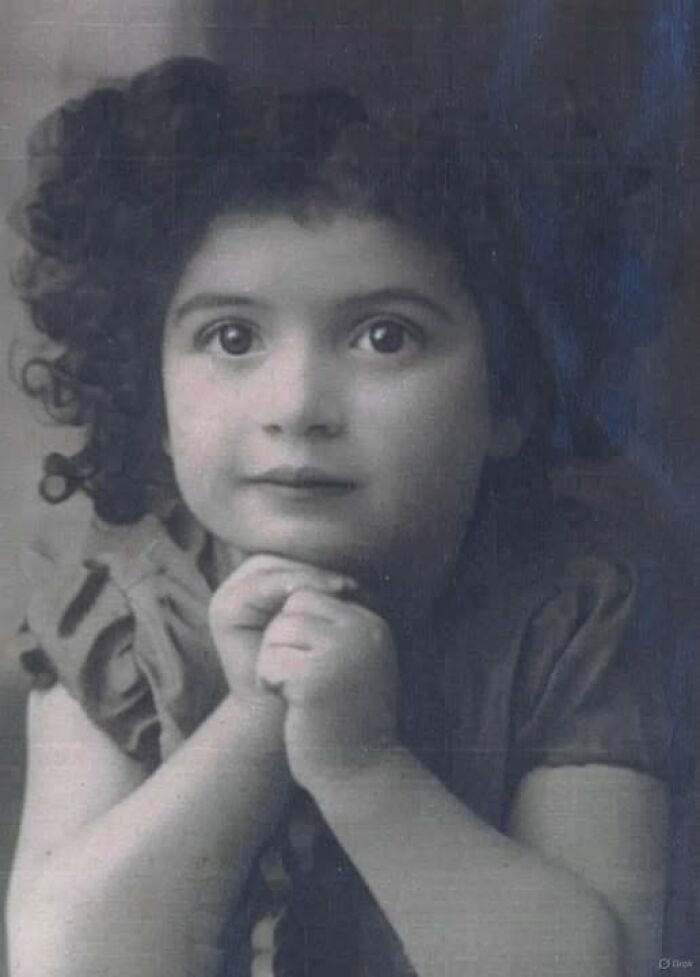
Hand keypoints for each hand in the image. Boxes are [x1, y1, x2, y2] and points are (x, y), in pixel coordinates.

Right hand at [208, 555, 351, 711]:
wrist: (275, 715)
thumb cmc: (306, 670)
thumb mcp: (321, 626)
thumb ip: (329, 593)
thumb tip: (368, 564)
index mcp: (266, 584)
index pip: (296, 561)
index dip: (324, 567)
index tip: (358, 581)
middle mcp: (241, 586)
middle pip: (282, 561)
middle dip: (315, 569)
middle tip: (347, 584)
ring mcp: (228, 596)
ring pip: (271, 570)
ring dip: (305, 577)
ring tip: (337, 589)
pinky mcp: (224, 610)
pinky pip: (258, 588)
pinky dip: (286, 587)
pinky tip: (311, 600)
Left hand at [256, 587, 399, 795]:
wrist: (360, 773)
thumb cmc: (346, 717)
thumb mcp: (350, 663)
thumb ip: (331, 628)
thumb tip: (291, 593)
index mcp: (372, 624)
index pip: (312, 595)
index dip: (294, 626)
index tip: (301, 661)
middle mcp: (362, 630)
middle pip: (293, 606)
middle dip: (282, 639)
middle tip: (293, 676)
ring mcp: (341, 652)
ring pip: (278, 631)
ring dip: (274, 662)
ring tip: (294, 691)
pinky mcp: (315, 678)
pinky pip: (270, 661)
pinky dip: (270, 682)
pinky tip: (290, 704)